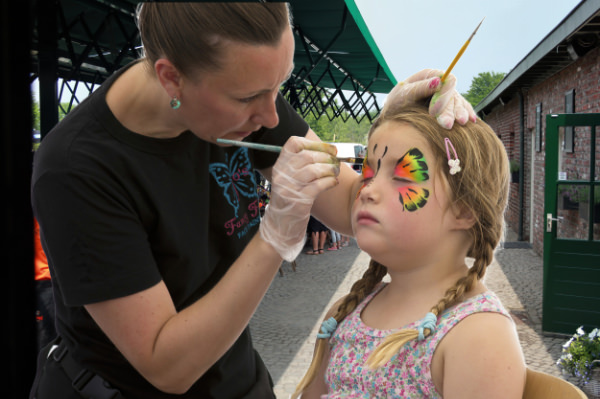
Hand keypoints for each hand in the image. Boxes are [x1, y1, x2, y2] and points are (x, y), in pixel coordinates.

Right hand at [260, 137, 339, 260]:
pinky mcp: (298, 201)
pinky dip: (329, 182)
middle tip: (336, 162)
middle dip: (326, 157)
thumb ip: (302, 165)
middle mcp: (281, 175)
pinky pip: (318, 185)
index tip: (329, 149)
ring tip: (335, 173)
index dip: (314, 144)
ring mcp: (288, 188)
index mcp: (279, 166)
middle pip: (307, 156)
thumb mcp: (290, 180)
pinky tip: (333, 183)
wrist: (280, 227)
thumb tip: (329, 151)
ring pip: (314, 170)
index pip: (293, 144)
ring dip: (330, 169)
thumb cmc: (290, 200)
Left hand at [383, 69, 476, 128]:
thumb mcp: (404, 94)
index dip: (443, 96)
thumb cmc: (397, 102)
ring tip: (461, 124)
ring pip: (458, 103)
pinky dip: (467, 114)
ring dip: (460, 114)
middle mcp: (441, 85)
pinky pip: (462, 109)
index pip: (447, 81)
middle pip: (453, 95)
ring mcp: (446, 97)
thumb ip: (420, 88)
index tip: (434, 112)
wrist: (394, 115)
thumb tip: (437, 81)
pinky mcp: (449, 108)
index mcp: (431, 76)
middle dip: (450, 110)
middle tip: (447, 125)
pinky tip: (472, 121)